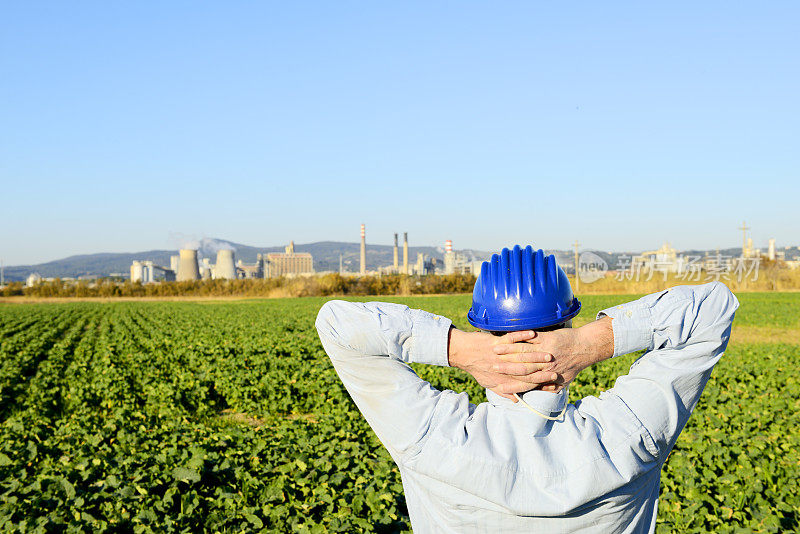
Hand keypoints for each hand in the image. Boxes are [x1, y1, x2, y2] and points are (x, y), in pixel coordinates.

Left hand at [447, 328, 558, 400]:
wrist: (462, 353)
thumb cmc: (477, 369)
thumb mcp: (489, 383)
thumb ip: (504, 391)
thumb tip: (516, 400)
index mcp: (505, 378)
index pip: (527, 383)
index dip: (541, 382)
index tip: (554, 381)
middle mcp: (505, 367)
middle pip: (528, 369)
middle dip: (544, 368)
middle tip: (557, 367)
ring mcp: (502, 354)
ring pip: (522, 354)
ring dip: (537, 353)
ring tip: (550, 352)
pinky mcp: (497, 342)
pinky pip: (511, 337)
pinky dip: (521, 335)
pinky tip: (532, 333)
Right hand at [492, 317, 613, 391]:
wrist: (586, 348)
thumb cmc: (574, 365)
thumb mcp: (564, 382)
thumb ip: (550, 389)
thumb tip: (542, 395)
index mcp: (547, 377)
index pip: (526, 384)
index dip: (512, 386)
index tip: (500, 387)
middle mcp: (545, 366)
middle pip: (521, 369)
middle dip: (505, 369)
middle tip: (492, 368)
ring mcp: (545, 351)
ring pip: (523, 353)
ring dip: (507, 353)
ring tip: (493, 352)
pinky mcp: (546, 338)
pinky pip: (529, 339)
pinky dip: (517, 339)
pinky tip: (507, 338)